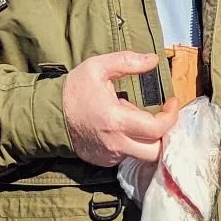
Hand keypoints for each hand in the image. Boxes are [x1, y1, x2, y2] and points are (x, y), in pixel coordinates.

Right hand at [62, 52, 178, 167]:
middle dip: (165, 135)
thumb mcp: (98, 67)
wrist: (49, 115)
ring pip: (143, 157)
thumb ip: (127, 61)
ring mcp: (110, 155)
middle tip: (164, 118)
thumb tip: (153, 59)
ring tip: (144, 122)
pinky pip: (127, 157)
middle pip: (155, 152)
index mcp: (116, 120)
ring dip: (150, 141)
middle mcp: (115, 143)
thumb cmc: (74, 90)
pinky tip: (126, 129)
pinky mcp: (104, 161)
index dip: (170, 117)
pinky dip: (133, 144)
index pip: (156, 129)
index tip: (171, 103)